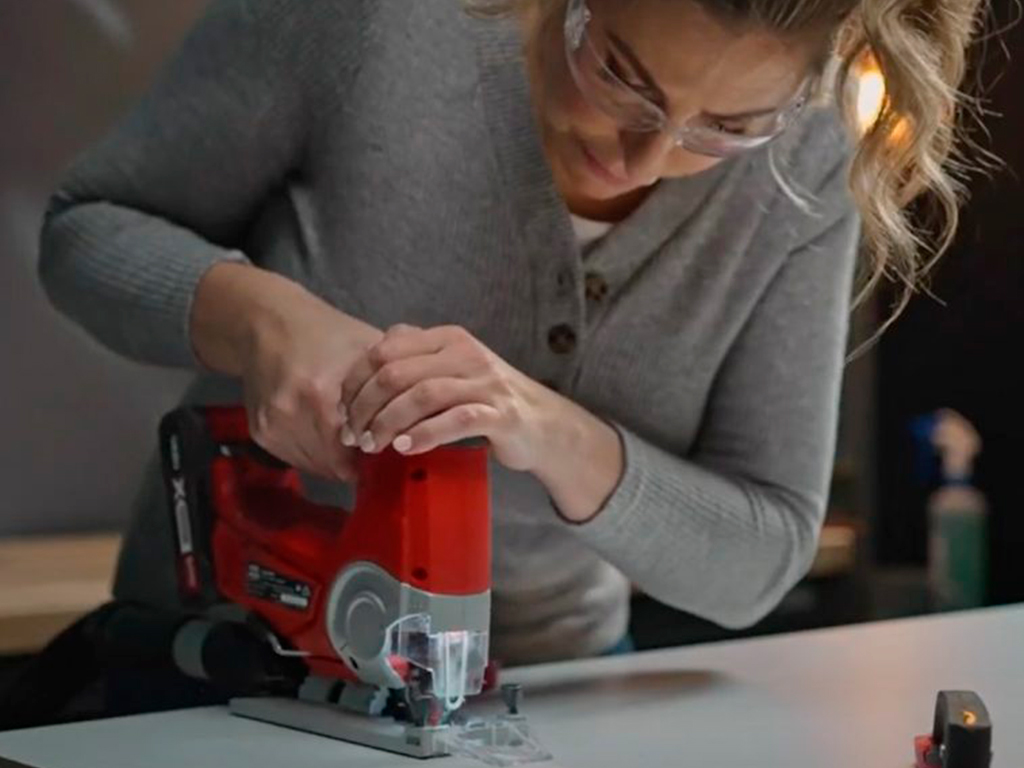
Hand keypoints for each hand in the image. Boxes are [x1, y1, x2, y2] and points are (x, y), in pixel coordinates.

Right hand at [191, 263, 383, 479]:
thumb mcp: (369, 346)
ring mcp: (274, 424)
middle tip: (375, 445)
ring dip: (337, 461)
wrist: (266, 324)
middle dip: (360, 459)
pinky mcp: (261, 431)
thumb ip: (402, 374)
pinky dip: (315, 454)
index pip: (359, 447)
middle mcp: (292, 413)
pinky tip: (327, 436)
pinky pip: (296, 459)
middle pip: (338, 463)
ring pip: (317, 466)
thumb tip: (434, 404)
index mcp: (322, 393)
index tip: (391, 444)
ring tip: (354, 441)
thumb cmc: (326, 333)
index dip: (379, 448)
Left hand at [339, 324, 552, 471]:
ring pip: (422, 395)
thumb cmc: (488, 398)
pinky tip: (406, 448)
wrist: (544, 424)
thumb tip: (367, 364)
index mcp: (447, 338)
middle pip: (397, 373)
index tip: (343, 410)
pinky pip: (456, 420)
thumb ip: (416, 359)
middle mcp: (466, 354)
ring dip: (388, 423)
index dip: (356, 380)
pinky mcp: (500, 414)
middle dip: (365, 407)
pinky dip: (425, 434)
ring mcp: (485, 383)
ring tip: (373, 445)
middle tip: (354, 435)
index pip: (385, 350)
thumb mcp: (452, 368)